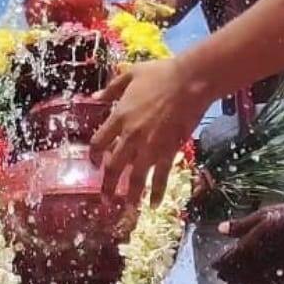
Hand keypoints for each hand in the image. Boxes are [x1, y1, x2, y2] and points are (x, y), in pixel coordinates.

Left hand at [89, 59, 209, 205]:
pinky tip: (155, 204)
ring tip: (126, 209)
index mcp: (119, 116)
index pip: (99, 142)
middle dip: (108, 184)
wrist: (190, 81)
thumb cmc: (161, 74)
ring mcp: (150, 145)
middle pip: (114, 165)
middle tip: (105, 198)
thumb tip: (93, 97)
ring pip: (135, 176)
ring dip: (130, 194)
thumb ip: (111, 88)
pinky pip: (161, 175)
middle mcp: (131, 135)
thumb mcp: (130, 74)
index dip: (95, 155)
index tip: (94, 163)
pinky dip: (158, 191)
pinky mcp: (169, 150)